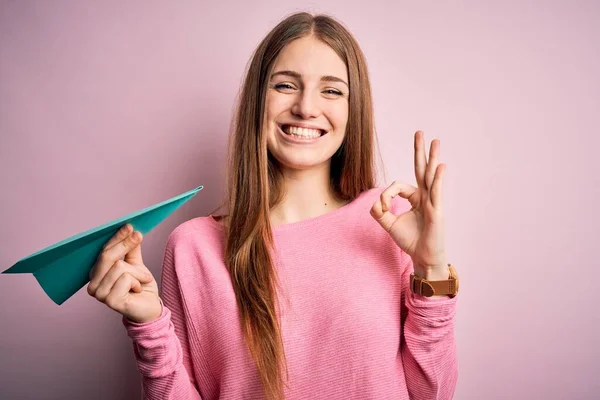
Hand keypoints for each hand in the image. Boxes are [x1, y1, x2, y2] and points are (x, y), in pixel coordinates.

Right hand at [88, 223, 161, 322]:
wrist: (149, 307)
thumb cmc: (140, 286)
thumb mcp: (136, 264)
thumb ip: (131, 249)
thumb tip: (131, 230)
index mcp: (96, 272)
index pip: (103, 251)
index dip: (117, 237)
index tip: (129, 226)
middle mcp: (93, 283)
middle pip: (107, 256)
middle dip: (125, 244)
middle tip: (139, 235)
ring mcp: (99, 293)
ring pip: (119, 267)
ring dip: (138, 271)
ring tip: (142, 279)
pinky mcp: (110, 301)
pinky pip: (126, 279)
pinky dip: (137, 281)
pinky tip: (137, 289)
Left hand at [370, 130, 447, 279]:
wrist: (423, 257)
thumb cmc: (411, 241)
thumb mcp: (390, 224)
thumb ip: (380, 212)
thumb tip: (375, 203)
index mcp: (415, 198)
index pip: (398, 186)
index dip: (386, 194)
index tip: (382, 208)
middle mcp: (425, 196)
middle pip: (421, 169)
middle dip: (420, 151)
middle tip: (420, 132)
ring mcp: (433, 202)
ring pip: (431, 176)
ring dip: (432, 158)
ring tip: (435, 141)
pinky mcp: (437, 211)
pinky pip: (436, 192)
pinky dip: (437, 179)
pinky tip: (440, 166)